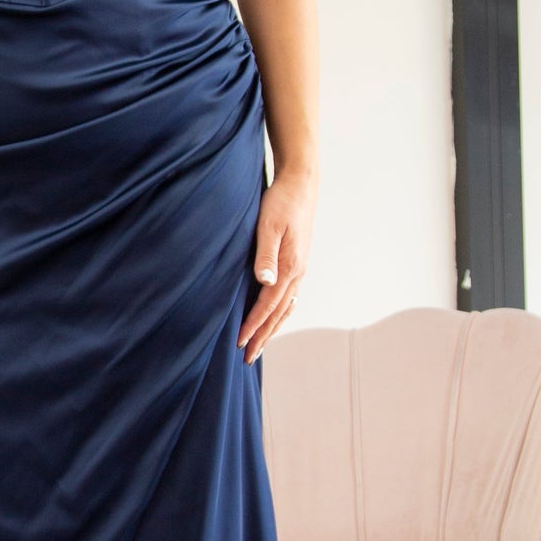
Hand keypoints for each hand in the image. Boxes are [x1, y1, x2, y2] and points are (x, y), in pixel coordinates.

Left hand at [238, 165, 315, 364]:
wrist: (301, 182)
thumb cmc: (281, 201)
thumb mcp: (269, 225)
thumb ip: (266, 254)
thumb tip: (265, 281)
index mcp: (290, 266)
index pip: (268, 305)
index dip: (253, 325)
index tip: (239, 343)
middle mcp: (297, 272)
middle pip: (279, 313)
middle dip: (264, 336)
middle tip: (248, 358)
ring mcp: (299, 268)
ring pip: (285, 307)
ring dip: (272, 327)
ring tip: (260, 344)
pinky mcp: (297, 261)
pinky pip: (288, 295)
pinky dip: (280, 312)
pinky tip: (274, 316)